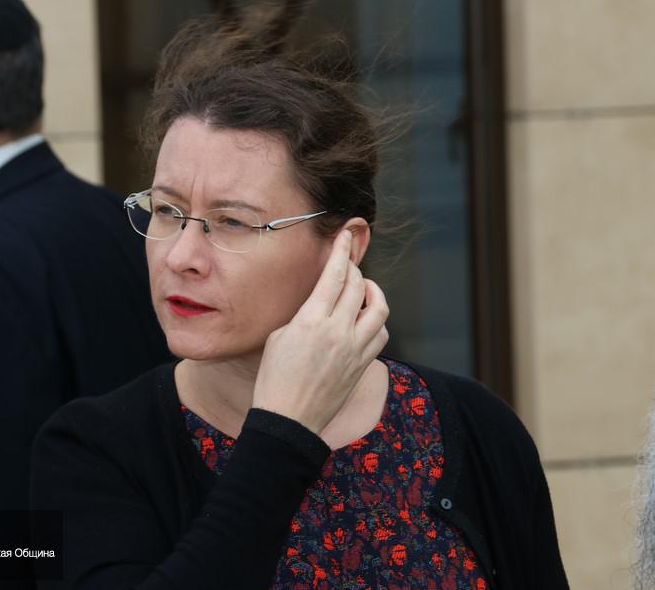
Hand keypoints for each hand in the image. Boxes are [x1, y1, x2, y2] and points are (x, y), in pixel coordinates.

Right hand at [252, 230, 389, 434]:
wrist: (289, 420)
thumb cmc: (274, 379)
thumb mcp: (279, 337)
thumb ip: (304, 315)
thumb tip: (320, 304)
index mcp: (312, 321)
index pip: (335, 275)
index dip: (342, 251)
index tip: (346, 235)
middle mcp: (338, 332)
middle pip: (358, 286)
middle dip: (354, 269)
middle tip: (347, 265)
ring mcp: (354, 349)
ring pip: (379, 309)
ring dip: (373, 293)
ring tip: (364, 290)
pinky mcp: (362, 365)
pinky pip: (380, 334)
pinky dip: (377, 321)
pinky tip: (367, 320)